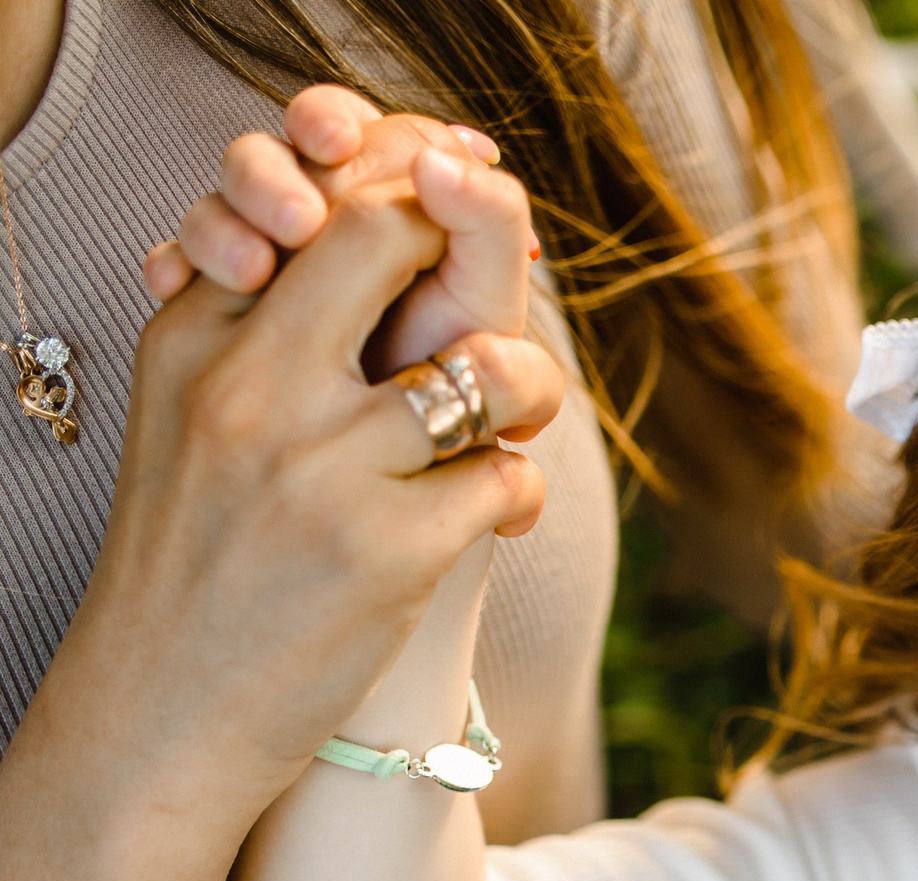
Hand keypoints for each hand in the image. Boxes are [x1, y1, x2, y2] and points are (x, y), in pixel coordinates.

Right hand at [63, 146, 560, 835]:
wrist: (158, 718)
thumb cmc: (196, 568)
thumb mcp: (188, 424)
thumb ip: (259, 332)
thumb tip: (376, 247)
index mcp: (196, 341)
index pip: (314, 209)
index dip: (402, 203)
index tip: (447, 238)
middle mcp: (250, 386)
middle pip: (390, 238)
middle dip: (467, 259)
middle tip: (485, 322)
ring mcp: (319, 467)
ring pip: (482, 367)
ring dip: (523, 393)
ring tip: (505, 432)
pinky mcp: (385, 550)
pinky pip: (505, 477)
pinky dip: (515, 493)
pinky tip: (492, 518)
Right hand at [143, 86, 531, 380]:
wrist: (407, 466)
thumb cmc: (460, 377)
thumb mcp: (487, 299)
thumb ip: (489, 221)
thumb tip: (438, 160)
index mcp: (375, 190)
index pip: (334, 124)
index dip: (327, 122)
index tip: (336, 147)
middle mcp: (310, 214)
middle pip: (259, 160)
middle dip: (266, 178)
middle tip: (298, 223)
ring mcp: (257, 259)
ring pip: (212, 210)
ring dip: (218, 224)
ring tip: (249, 269)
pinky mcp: (213, 310)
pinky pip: (175, 272)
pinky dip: (172, 269)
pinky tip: (175, 286)